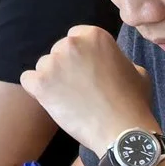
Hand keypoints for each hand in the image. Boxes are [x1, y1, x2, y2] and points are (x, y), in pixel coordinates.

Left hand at [18, 27, 157, 162]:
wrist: (121, 130)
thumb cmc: (132, 101)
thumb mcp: (136, 70)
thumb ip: (117, 58)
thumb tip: (109, 62)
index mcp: (94, 35)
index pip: (76, 37)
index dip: (81, 55)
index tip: (86, 70)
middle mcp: (71, 44)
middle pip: (59, 51)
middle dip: (66, 67)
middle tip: (79, 88)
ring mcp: (53, 63)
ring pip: (44, 67)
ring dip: (52, 80)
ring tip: (69, 99)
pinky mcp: (40, 84)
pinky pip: (28, 80)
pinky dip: (37, 90)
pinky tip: (51, 100)